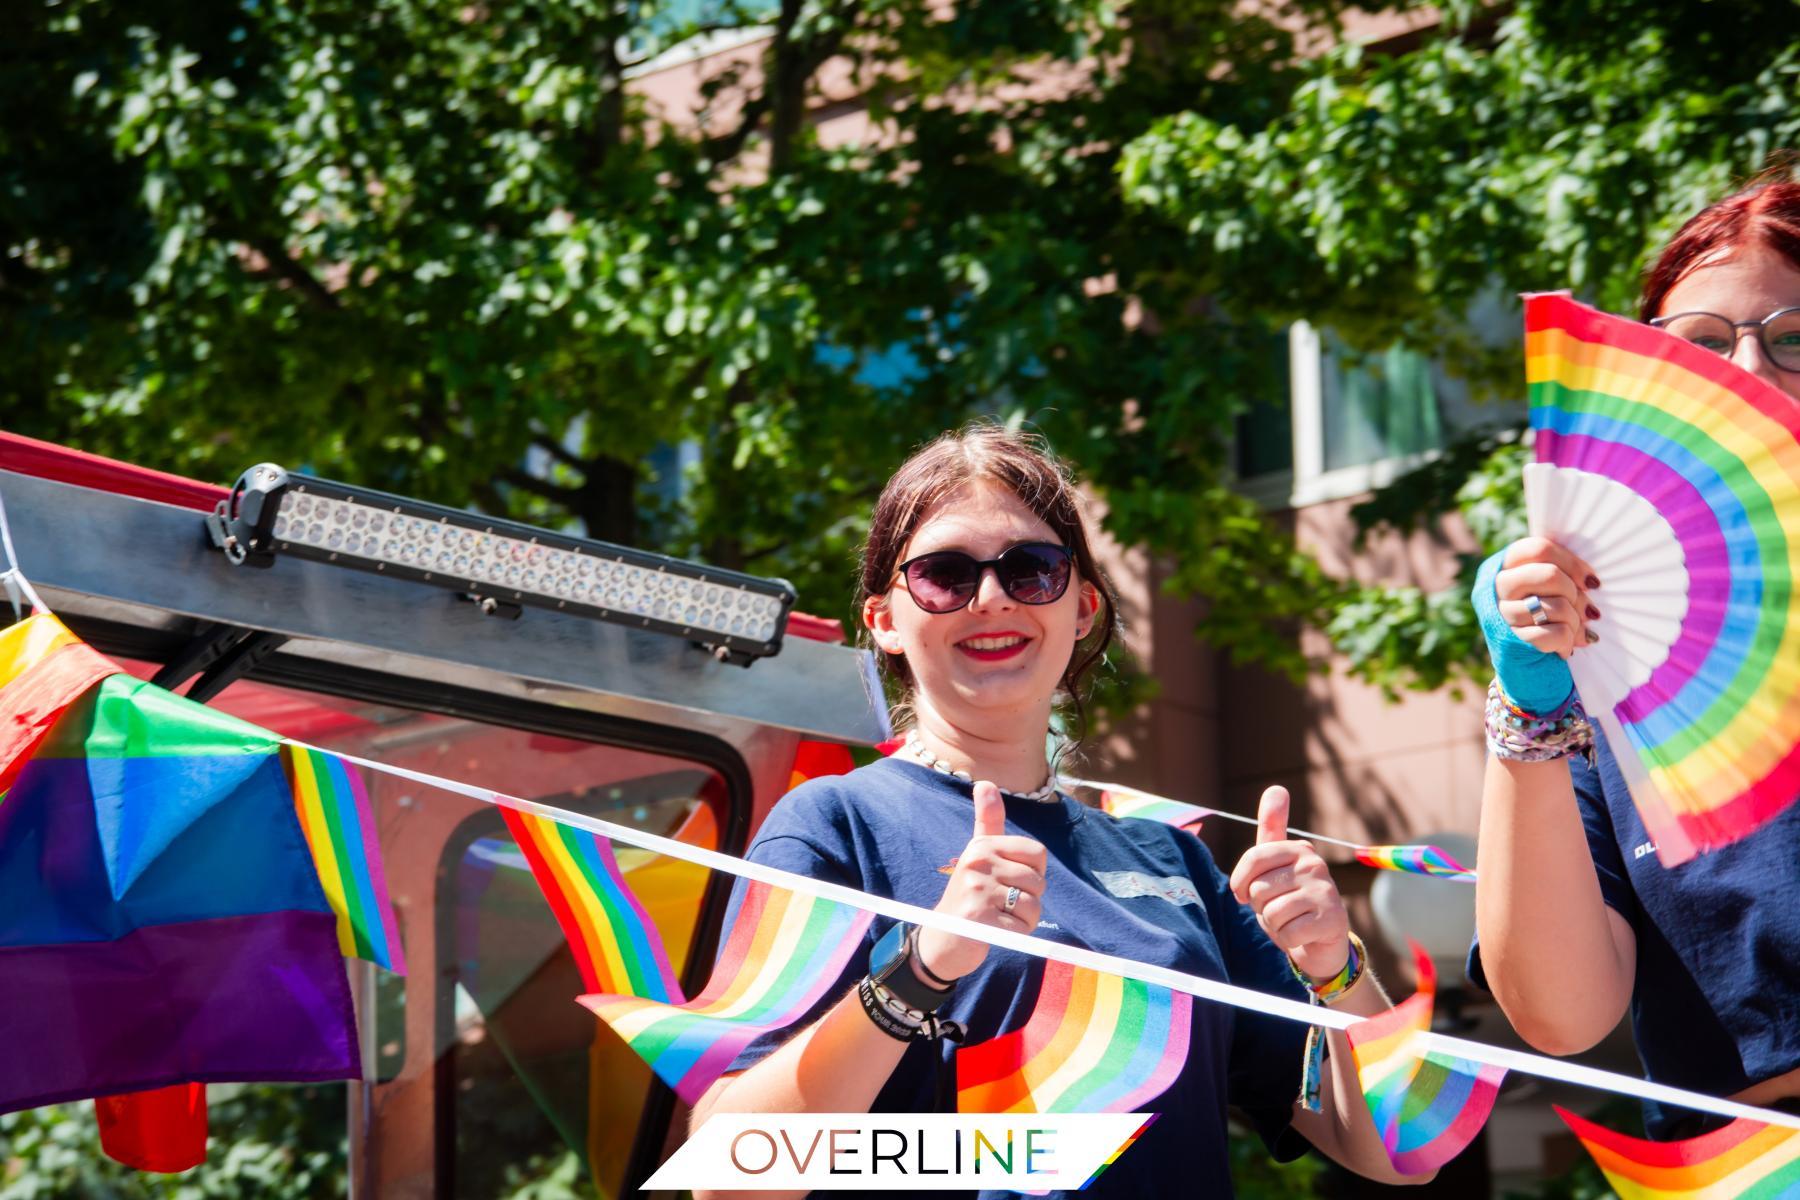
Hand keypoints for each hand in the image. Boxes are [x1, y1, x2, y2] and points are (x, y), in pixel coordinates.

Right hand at [916, 780, 1047, 981]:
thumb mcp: (977, 855)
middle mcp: (978, 862)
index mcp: (982, 845)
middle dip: (1028, 900)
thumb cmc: (968, 895)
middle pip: (1038, 881)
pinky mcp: (979, 918)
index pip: (1037, 853)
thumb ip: (987, 821)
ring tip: (999, 918)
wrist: (942, 940)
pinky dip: (1016, 934)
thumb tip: (985, 783)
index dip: (1033, 873)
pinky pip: (1022, 926)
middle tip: (1001, 905)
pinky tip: (995, 931)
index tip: (1010, 881)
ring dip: (1024, 920)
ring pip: (1032, 905)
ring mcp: (977, 889)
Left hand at [1228, 786, 1349, 982]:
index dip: (1240, 881)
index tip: (1243, 893)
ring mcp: (1325, 890)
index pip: (1253, 858)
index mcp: (1299, 848)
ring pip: (1271, 913)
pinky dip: (1288, 940)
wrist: (1321, 940)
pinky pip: (1287, 933)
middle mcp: (1314, 864)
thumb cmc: (1291, 899)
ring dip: (1274, 925)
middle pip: (1259, 889)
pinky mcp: (1331, 919)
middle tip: (1279, 908)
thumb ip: (1272, 827)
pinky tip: (1302, 934)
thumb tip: (1276, 788)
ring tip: (1290, 920)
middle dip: (1260, 907)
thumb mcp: (1276, 863)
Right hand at [1473, 537, 1601, 714]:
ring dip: (1576, 623)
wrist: (1524, 673)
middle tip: (1585, 611)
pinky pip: (1555, 634)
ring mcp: (1500, 615)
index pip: (1538, 549)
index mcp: (1502, 566)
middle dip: (1576, 595)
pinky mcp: (1511, 642)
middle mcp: (1495, 588)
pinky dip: (1567, 643)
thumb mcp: (1545, 592)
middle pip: (1549, 574)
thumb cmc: (1543, 623)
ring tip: (1574, 633)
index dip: (1571, 563)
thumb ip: (1557, 575)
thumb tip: (1591, 582)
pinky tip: (1565, 649)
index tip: (1590, 582)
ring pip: (1557, 606)